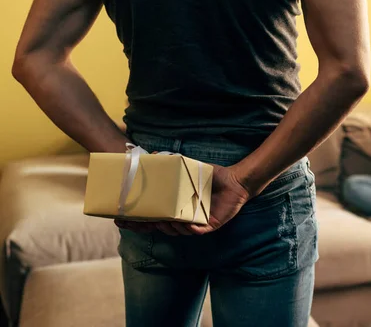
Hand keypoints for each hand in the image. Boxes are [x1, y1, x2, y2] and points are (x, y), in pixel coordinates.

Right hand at [115, 163, 250, 235]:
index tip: (122, 219)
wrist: (234, 181)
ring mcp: (197, 223)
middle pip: (163, 227)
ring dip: (170, 228)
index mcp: (177, 208)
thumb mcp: (188, 168)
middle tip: (139, 222)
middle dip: (150, 226)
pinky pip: (197, 231)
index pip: (154, 217)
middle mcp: (185, 218)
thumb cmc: (211, 177)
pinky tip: (185, 225)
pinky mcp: (210, 225)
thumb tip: (151, 154)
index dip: (139, 220)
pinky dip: (191, 229)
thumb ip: (171, 163)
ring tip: (163, 221)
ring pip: (178, 231)